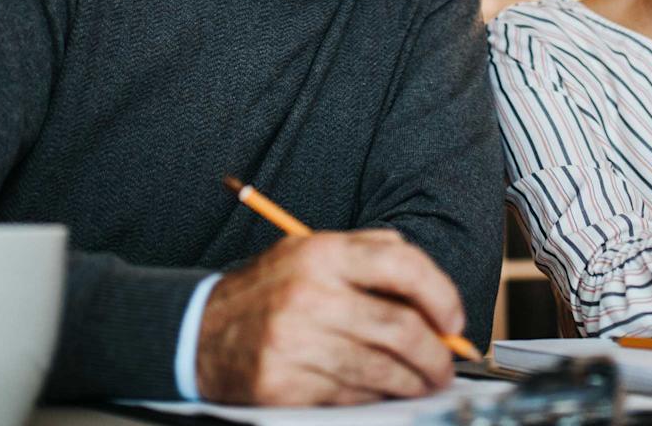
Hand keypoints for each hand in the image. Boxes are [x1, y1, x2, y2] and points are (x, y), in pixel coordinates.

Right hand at [194, 229, 466, 405]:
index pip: (402, 264)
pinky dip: (376, 396)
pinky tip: (382, 391)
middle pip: (399, 327)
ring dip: (414, 381)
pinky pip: (350, 395)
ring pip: (381, 368)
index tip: (453, 320)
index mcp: (321, 253)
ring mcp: (295, 341)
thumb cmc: (268, 293)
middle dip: (435, 354)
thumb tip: (432, 292)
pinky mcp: (284, 384)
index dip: (441, 294)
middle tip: (446, 365)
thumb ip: (370, 256)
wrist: (198, 332)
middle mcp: (309, 294)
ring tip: (424, 382)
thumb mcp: (311, 253)